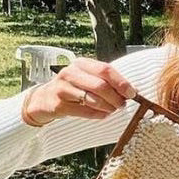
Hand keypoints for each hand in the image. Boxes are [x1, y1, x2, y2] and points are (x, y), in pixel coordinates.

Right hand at [22, 58, 136, 125]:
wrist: (45, 98)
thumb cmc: (74, 87)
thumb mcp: (88, 78)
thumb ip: (108, 81)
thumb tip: (133, 90)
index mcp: (81, 64)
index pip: (105, 69)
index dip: (121, 82)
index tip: (132, 93)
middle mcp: (70, 73)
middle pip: (100, 86)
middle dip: (116, 98)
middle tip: (122, 105)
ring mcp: (62, 89)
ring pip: (93, 100)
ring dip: (108, 107)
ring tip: (112, 109)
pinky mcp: (58, 105)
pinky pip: (85, 112)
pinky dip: (98, 115)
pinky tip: (102, 114)